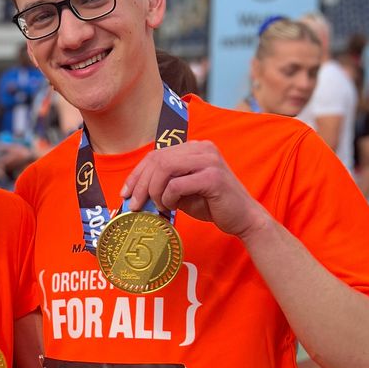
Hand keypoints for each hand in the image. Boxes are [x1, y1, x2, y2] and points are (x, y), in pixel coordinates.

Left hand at [120, 141, 268, 237]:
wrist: (243, 219)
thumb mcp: (182, 192)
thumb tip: (133, 192)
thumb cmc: (212, 206)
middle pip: (157, 159)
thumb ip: (163, 185)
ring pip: (164, 168)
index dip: (137, 174)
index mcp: (194, 148)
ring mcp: (209, 160)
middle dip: (140, 183)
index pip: (157, 155)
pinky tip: (172, 207)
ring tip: (158, 207)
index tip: (125, 193)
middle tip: (134, 204)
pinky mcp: (213, 176)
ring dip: (154, 190)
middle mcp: (202, 148)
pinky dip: (168, 198)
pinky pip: (177, 184)